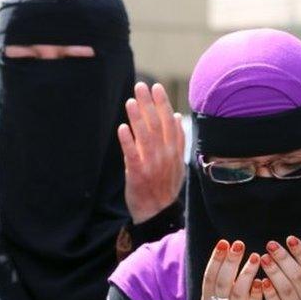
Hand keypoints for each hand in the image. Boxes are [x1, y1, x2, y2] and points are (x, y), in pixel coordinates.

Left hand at [118, 82, 185, 224]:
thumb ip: (177, 139)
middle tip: (141, 86)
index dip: (163, 104)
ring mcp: (152, 165)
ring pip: (146, 137)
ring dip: (138, 118)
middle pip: (158, 125)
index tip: (156, 88)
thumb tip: (177, 115)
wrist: (158, 212)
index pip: (170, 122)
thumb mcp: (177, 162)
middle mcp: (165, 155)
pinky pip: (132, 154)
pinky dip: (128, 140)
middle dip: (150, 104)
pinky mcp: (138, 174)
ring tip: (131, 101)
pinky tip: (123, 127)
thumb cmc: (165, 185)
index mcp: (175, 151)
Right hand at [201, 239, 266, 299]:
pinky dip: (256, 293)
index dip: (215, 259)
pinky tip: (262, 281)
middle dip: (229, 261)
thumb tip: (224, 262)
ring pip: (237, 293)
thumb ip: (219, 293)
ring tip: (255, 257)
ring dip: (245, 273)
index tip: (224, 243)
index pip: (209, 279)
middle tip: (238, 244)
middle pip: (221, 282)